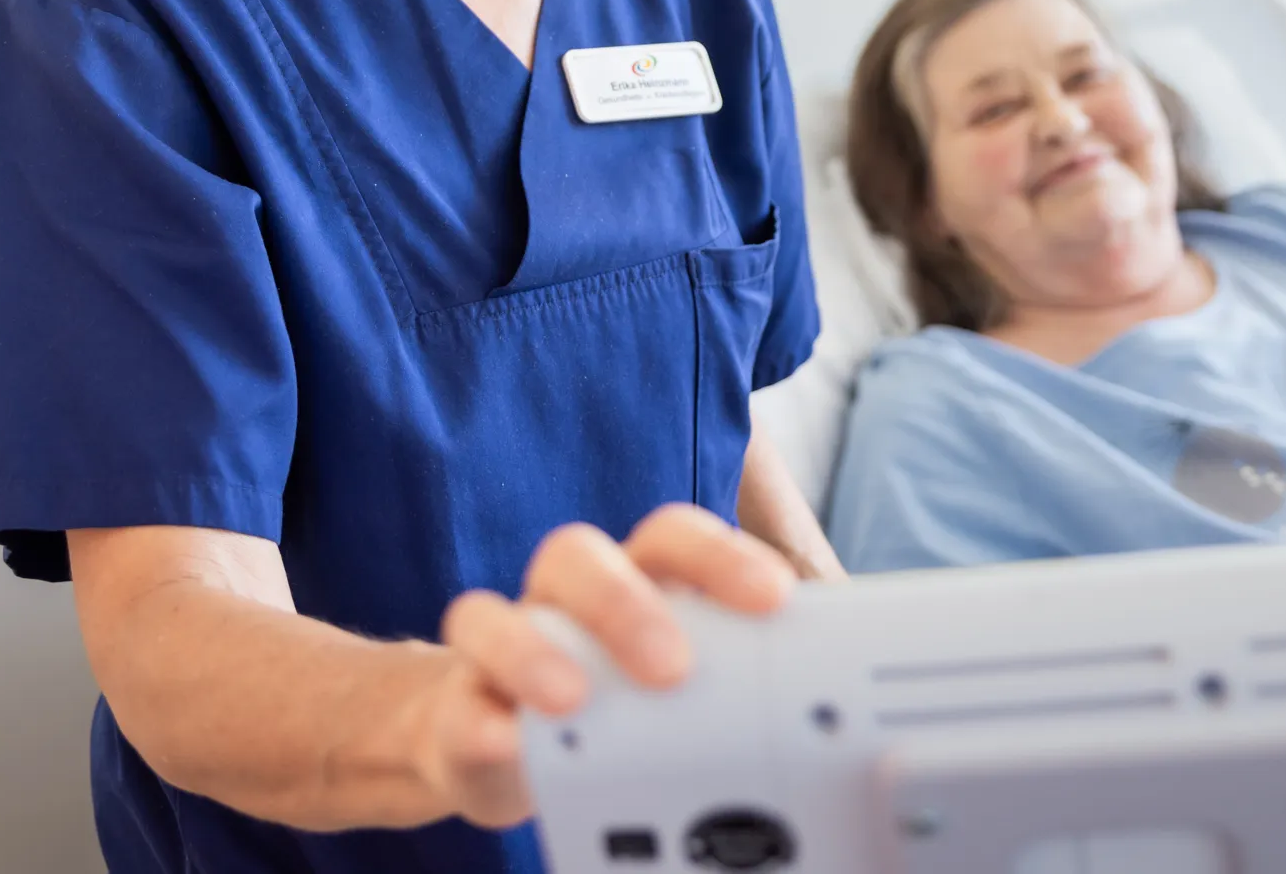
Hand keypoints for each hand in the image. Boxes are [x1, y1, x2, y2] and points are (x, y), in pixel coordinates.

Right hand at [419, 506, 797, 828]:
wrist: (502, 745)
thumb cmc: (617, 708)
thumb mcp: (681, 688)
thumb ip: (735, 679)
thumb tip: (829, 702)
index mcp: (634, 580)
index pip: (674, 539)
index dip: (721, 557)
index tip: (774, 598)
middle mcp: (565, 598)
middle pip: (582, 557)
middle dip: (627, 603)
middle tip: (671, 667)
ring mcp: (504, 645)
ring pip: (499, 613)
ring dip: (536, 651)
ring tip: (571, 699)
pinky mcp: (456, 707)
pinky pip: (456, 699)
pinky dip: (481, 720)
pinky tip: (506, 741)